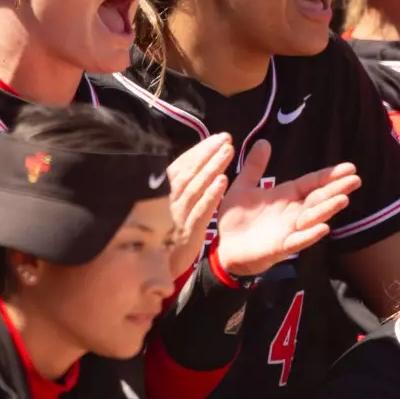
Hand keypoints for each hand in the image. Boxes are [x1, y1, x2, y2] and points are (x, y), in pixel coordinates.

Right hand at [166, 133, 232, 278]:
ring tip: (227, 152)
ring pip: (194, 187)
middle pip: (188, 172)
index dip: (200, 150)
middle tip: (226, 139)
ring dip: (211, 168)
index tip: (219, 137)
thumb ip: (192, 180)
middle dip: (207, 154)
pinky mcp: (189, 231)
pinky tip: (224, 181)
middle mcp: (173, 200)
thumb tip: (207, 154)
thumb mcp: (184, 201)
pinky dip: (211, 194)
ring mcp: (179, 215)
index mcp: (171, 190)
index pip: (182, 164)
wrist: (173, 261)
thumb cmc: (182, 226)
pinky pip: (200, 210)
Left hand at [214, 141, 361, 277]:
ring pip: (312, 218)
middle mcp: (292, 212)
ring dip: (328, 209)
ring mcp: (288, 230)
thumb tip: (264, 142)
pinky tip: (323, 228)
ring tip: (343, 199)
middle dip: (337, 189)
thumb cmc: (236, 218)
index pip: (312, 183)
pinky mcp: (280, 247)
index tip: (350, 167)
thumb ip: (255, 167)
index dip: (329, 176)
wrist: (223, 247)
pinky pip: (298, 241)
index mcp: (286, 196)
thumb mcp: (244, 187)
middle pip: (319, 199)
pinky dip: (310, 235)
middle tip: (356, 180)